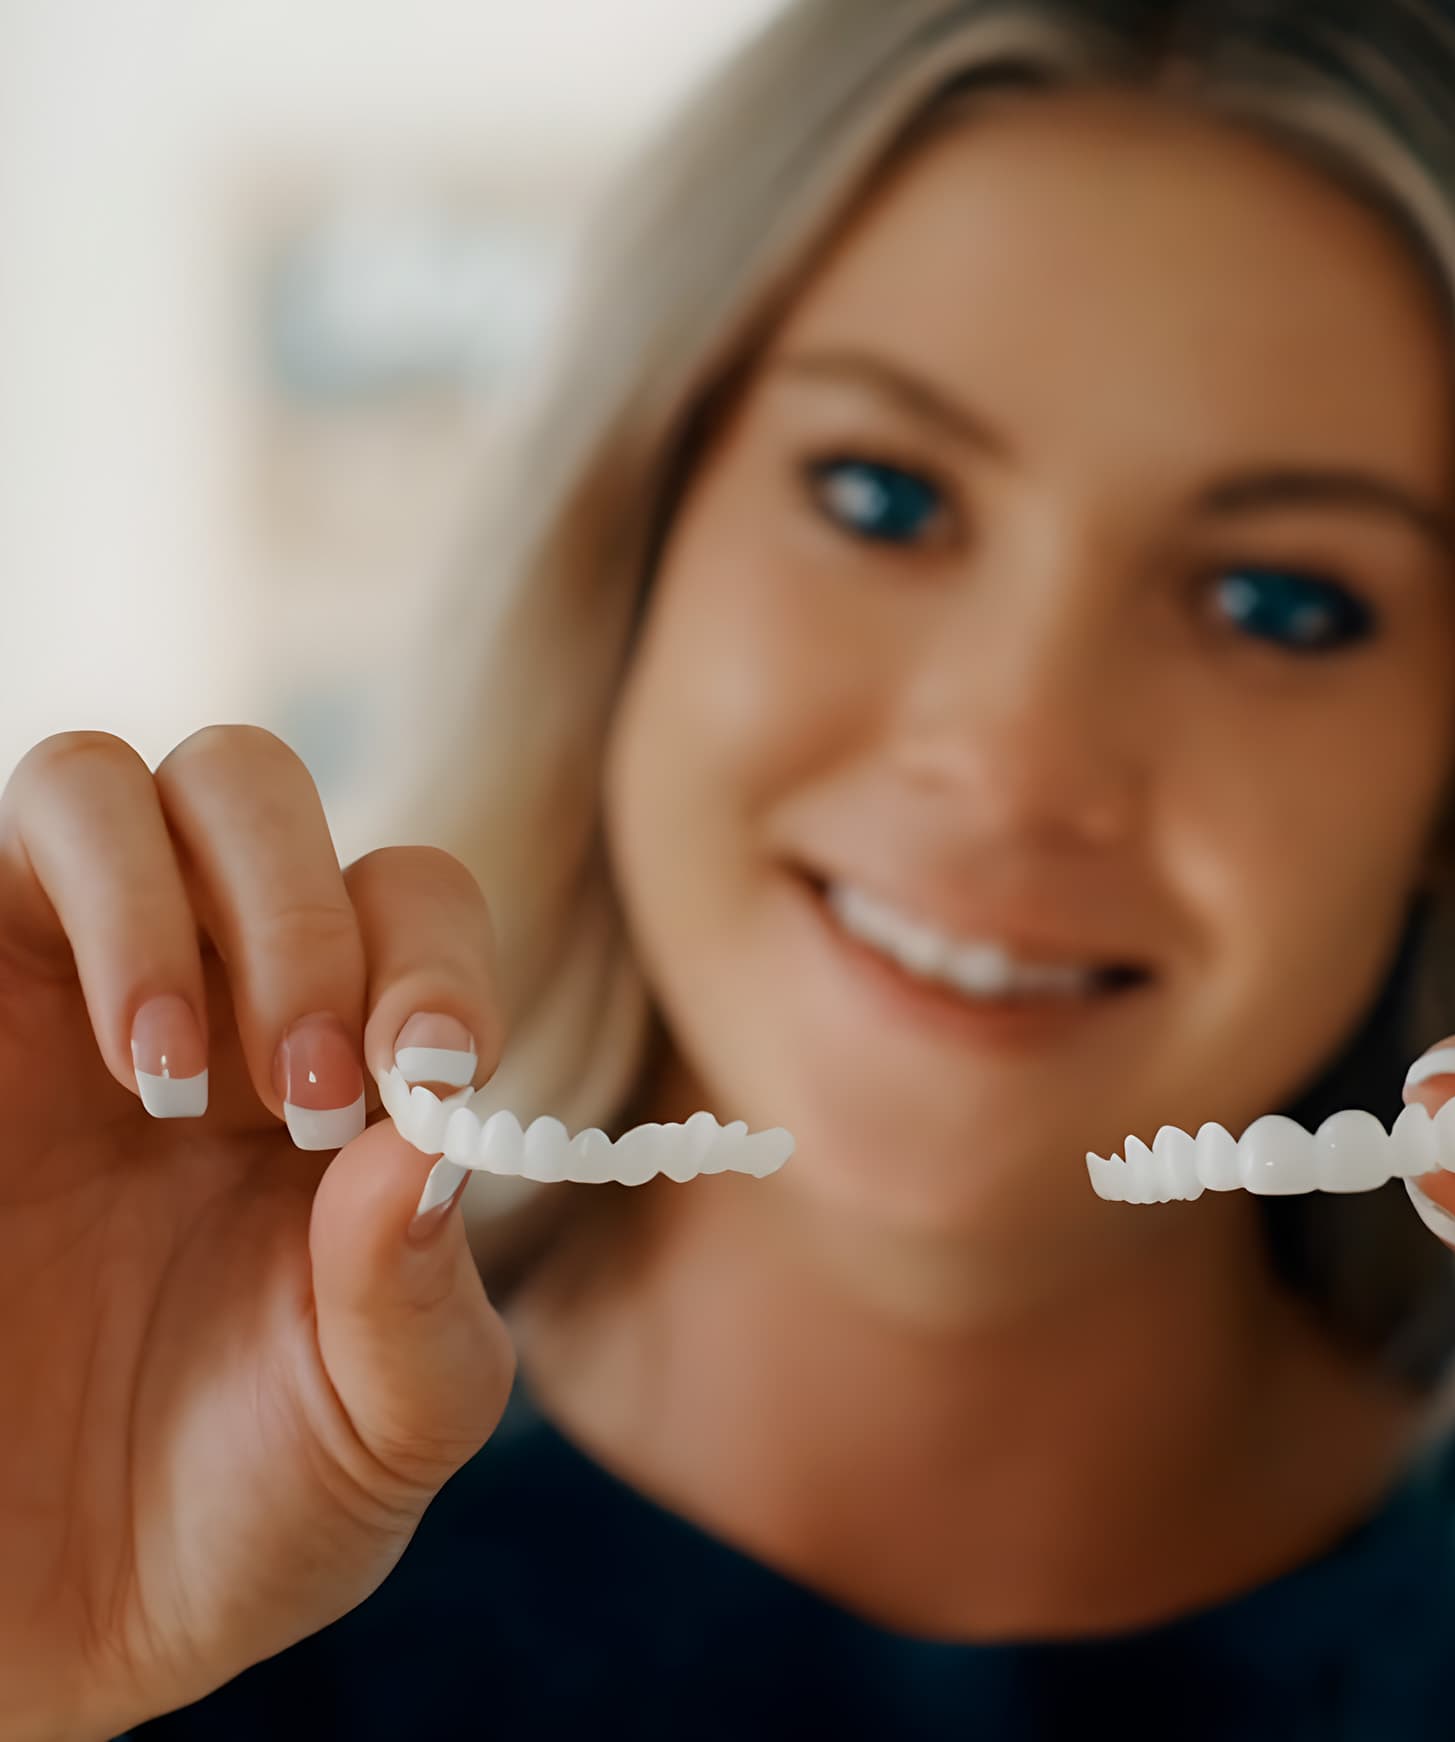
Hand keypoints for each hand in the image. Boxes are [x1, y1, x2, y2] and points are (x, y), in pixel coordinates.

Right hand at [0, 728, 515, 1739]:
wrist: (50, 1629)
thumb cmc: (241, 1513)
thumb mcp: (385, 1429)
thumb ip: (423, 1298)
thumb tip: (428, 1141)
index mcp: (339, 1070)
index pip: (408, 898)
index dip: (435, 953)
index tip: (433, 1075)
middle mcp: (202, 1004)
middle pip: (251, 788)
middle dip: (302, 908)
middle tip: (313, 1085)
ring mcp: (50, 1005)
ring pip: (99, 783)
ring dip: (170, 896)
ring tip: (179, 1080)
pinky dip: (76, 911)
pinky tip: (121, 1067)